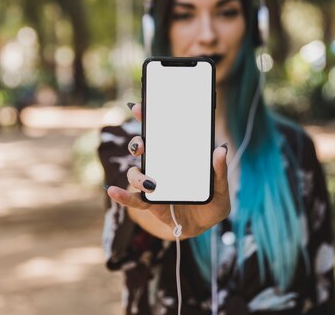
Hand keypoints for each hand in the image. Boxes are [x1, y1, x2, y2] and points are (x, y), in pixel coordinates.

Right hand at [106, 103, 230, 239]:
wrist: (206, 225)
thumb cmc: (212, 201)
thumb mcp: (221, 186)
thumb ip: (220, 170)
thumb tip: (221, 150)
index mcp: (175, 156)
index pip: (159, 134)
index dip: (147, 119)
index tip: (139, 108)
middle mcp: (160, 166)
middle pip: (141, 149)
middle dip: (138, 142)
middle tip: (142, 144)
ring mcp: (153, 183)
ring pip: (135, 173)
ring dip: (137, 175)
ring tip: (151, 183)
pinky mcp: (150, 202)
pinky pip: (133, 199)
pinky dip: (122, 195)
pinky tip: (113, 191)